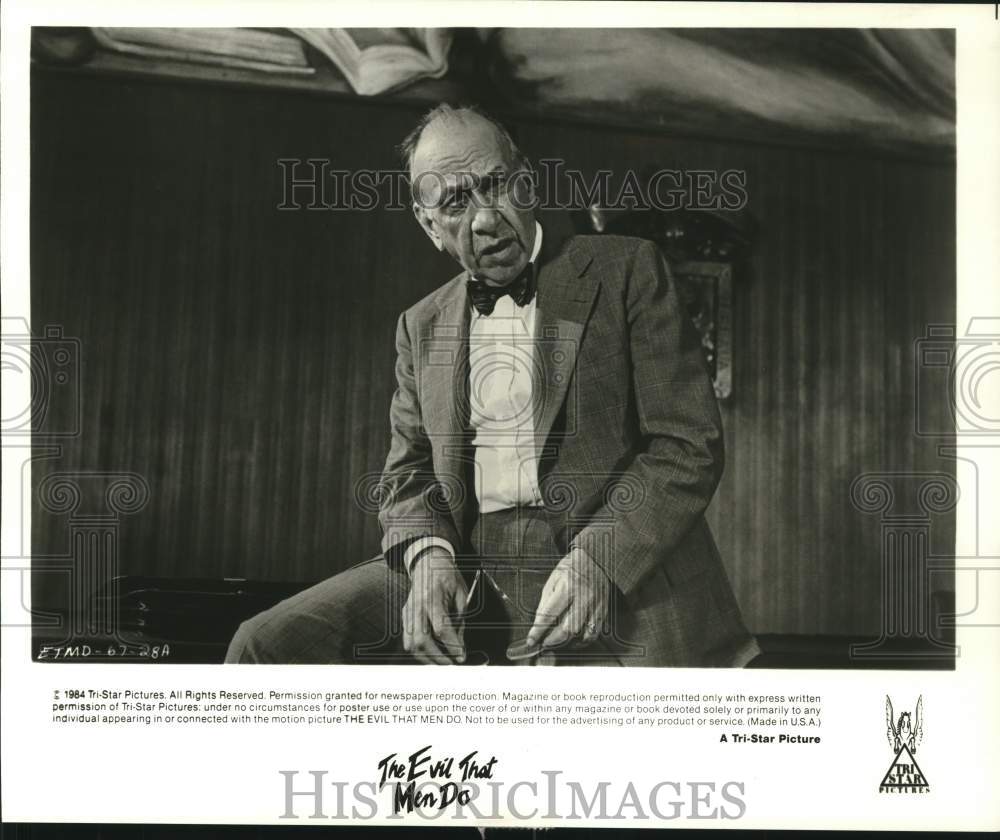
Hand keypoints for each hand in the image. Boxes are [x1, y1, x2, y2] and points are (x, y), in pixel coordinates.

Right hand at [403, 547, 468, 664]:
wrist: (427, 561)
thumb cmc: (446, 575)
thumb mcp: (461, 593)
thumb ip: (460, 619)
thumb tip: (460, 644)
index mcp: (433, 596)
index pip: (440, 627)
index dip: (452, 645)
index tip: (461, 656)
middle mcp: (416, 605)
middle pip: (421, 639)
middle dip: (437, 657)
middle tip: (451, 664)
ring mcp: (408, 610)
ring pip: (410, 643)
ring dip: (426, 658)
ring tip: (442, 662)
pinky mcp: (404, 615)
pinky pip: (408, 638)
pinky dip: (419, 650)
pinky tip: (431, 654)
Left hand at [527, 547, 610, 649]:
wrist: (595, 557)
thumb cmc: (572, 566)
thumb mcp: (553, 579)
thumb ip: (546, 601)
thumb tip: (539, 623)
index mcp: (567, 587)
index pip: (549, 615)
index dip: (538, 631)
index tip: (532, 640)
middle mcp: (583, 597)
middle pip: (568, 629)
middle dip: (553, 640)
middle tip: (545, 643)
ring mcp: (596, 603)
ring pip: (583, 633)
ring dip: (570, 642)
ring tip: (560, 642)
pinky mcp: (604, 608)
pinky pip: (596, 631)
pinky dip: (585, 639)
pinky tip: (576, 639)